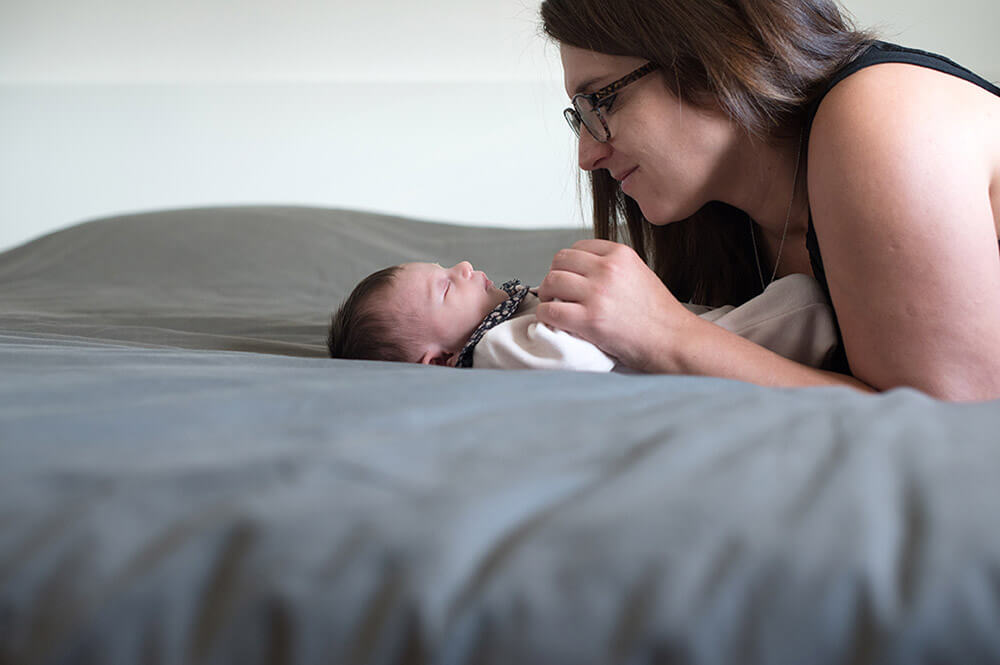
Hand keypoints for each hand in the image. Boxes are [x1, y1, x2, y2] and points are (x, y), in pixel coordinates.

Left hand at [535, 239, 694, 370]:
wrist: (674, 340)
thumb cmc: (659, 314)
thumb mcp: (639, 274)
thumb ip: (613, 267)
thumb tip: (581, 271)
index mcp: (620, 254)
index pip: (578, 247)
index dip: (569, 264)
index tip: (570, 278)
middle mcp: (607, 269)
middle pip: (560, 261)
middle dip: (554, 276)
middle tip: (556, 292)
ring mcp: (597, 293)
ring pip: (550, 282)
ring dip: (546, 295)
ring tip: (554, 306)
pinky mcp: (589, 320)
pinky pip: (550, 311)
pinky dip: (545, 316)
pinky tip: (554, 322)